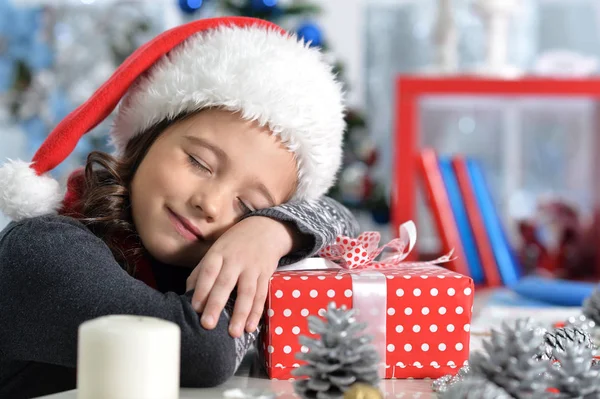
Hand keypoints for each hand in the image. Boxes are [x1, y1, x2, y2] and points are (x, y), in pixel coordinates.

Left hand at [186, 217, 295, 337]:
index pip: (208, 271)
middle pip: (225, 283)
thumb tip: (187, 295)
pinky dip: (256, 312)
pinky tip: (250, 327)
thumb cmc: (234, 244)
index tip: (195, 309)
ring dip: (240, 313)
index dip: (201, 289)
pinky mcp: (266, 275)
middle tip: (208, 325)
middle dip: (216, 304)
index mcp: (219, 253)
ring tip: (233, 333)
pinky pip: (261, 295)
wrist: (265, 229)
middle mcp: (235, 260)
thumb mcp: (215, 251)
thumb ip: (201, 272)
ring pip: (246, 292)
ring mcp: (252, 268)